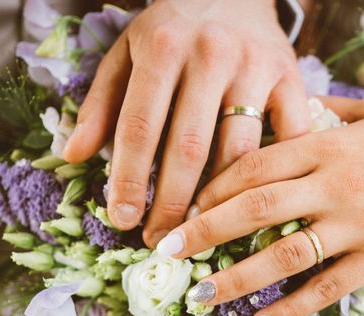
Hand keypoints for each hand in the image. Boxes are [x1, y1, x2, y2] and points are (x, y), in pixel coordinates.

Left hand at [63, 0, 309, 245]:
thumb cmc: (174, 28)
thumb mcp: (127, 52)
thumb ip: (101, 103)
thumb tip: (72, 155)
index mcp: (163, 48)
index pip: (139, 126)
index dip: (128, 179)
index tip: (122, 220)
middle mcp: (212, 56)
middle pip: (189, 147)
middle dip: (173, 203)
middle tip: (162, 241)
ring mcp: (256, 69)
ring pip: (240, 150)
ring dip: (220, 199)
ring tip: (201, 229)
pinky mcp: (291, 79)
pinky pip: (288, 138)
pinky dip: (275, 174)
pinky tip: (257, 201)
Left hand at [156, 97, 363, 315]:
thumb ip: (326, 113)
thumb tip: (287, 113)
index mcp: (332, 145)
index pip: (256, 164)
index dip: (213, 186)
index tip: (184, 205)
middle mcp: (338, 185)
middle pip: (257, 208)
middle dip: (204, 230)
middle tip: (166, 252)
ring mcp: (359, 226)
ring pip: (284, 254)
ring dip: (236, 277)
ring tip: (201, 296)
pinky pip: (326, 288)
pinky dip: (290, 308)